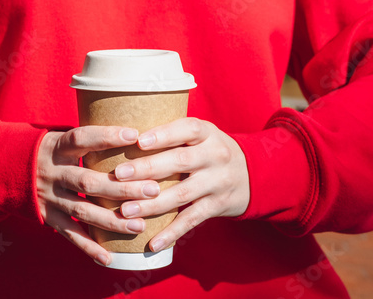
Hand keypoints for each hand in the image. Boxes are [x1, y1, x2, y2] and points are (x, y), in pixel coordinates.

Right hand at [36, 126, 160, 265]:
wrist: (7, 168)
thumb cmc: (51, 151)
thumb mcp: (62, 138)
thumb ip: (90, 139)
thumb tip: (135, 132)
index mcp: (58, 147)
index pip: (82, 138)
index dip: (107, 136)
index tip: (135, 135)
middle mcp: (53, 172)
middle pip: (89, 182)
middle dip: (122, 188)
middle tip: (153, 190)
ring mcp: (49, 197)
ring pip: (82, 210)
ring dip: (112, 220)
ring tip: (140, 226)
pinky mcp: (47, 217)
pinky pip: (70, 234)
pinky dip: (89, 247)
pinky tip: (109, 258)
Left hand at [114, 118, 249, 252]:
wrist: (253, 174)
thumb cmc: (210, 150)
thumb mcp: (200, 135)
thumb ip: (173, 135)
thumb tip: (125, 137)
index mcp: (207, 133)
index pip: (187, 129)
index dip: (164, 135)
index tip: (139, 141)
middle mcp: (215, 155)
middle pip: (180, 162)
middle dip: (147, 169)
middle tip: (119, 175)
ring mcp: (218, 182)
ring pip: (182, 194)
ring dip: (152, 204)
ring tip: (126, 210)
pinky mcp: (218, 205)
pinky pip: (192, 219)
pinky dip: (172, 232)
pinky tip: (152, 243)